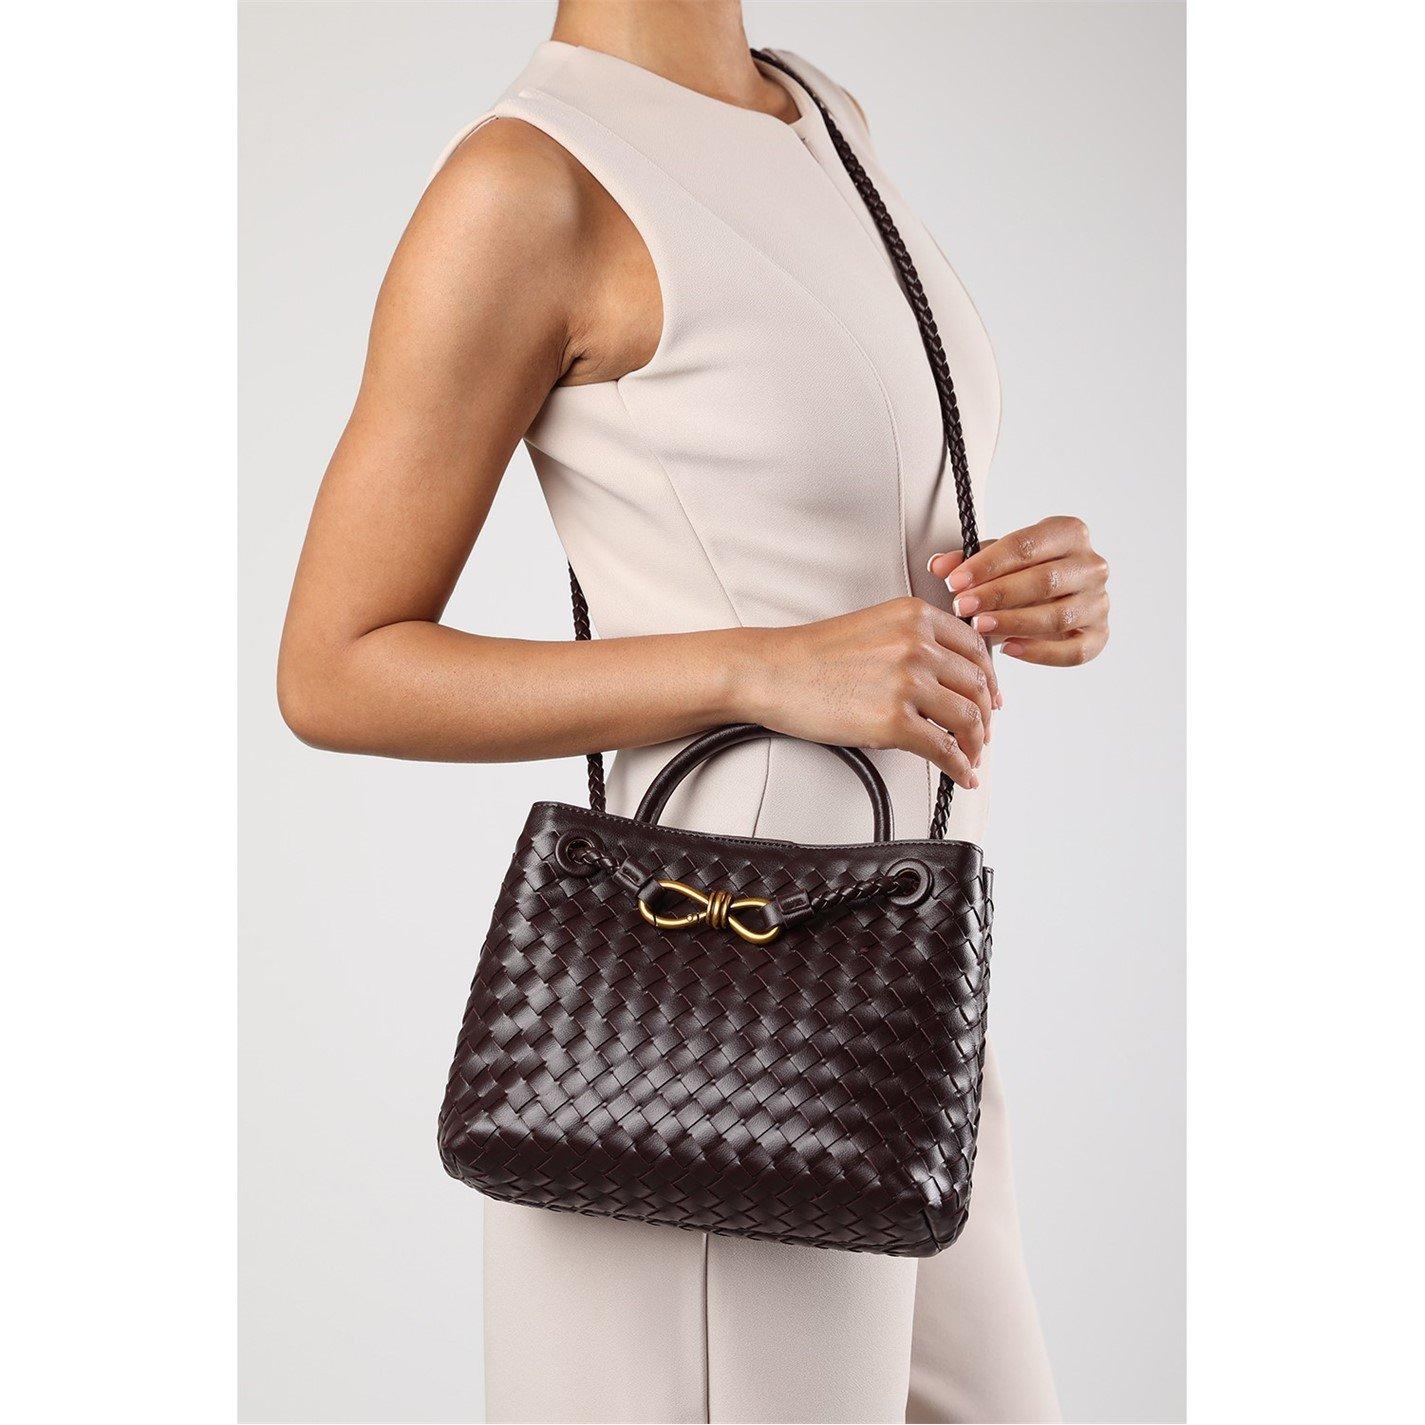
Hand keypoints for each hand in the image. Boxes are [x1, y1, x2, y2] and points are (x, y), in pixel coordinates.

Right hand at [738, 597, 998, 788]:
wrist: (770, 672)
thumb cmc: (810, 655)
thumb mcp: (872, 627)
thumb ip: (912, 640)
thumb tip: (944, 675)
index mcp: (914, 616)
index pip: (975, 647)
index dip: (988, 678)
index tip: (989, 695)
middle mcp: (917, 644)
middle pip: (977, 684)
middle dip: (986, 714)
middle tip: (982, 731)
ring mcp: (908, 683)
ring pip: (969, 718)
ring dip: (976, 743)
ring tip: (970, 755)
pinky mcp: (895, 722)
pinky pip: (944, 749)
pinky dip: (960, 766)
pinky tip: (961, 774)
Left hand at [929, 516, 1109, 666]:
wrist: (1050, 599)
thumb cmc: (1020, 574)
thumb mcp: (995, 561)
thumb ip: (967, 561)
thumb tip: (938, 566)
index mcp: (1069, 533)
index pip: (1027, 545)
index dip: (988, 564)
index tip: (955, 581)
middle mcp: (1092, 565)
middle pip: (1044, 580)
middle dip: (997, 594)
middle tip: (961, 606)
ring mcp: (1099, 602)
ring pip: (1058, 616)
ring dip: (1014, 623)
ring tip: (979, 627)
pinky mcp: (1099, 635)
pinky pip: (1074, 651)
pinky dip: (1040, 653)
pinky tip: (1008, 649)